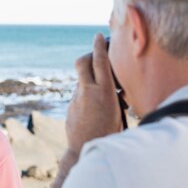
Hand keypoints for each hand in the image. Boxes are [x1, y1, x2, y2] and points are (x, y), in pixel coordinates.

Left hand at [66, 34, 122, 156]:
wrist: (85, 152)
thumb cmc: (110, 135)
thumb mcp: (118, 113)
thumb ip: (115, 97)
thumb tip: (116, 89)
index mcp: (104, 92)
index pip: (100, 61)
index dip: (99, 45)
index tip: (99, 35)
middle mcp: (87, 92)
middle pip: (82, 62)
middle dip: (89, 55)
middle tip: (97, 56)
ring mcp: (76, 100)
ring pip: (81, 81)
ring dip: (90, 81)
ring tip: (101, 93)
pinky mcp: (69, 108)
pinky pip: (78, 97)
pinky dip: (86, 98)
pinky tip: (94, 111)